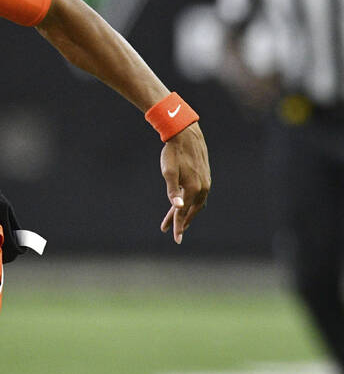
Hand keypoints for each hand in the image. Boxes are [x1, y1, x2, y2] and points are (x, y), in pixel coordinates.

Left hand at [159, 122, 210, 243]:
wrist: (185, 135)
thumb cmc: (173, 153)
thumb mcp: (168, 172)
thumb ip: (172, 190)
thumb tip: (179, 207)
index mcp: (193, 189)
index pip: (184, 213)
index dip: (178, 226)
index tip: (175, 239)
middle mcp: (203, 188)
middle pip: (191, 210)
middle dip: (180, 221)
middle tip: (169, 229)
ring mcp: (205, 182)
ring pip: (197, 204)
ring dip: (187, 213)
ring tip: (177, 221)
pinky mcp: (205, 177)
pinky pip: (199, 196)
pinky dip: (192, 203)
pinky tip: (187, 204)